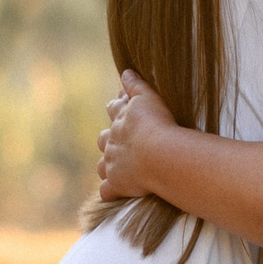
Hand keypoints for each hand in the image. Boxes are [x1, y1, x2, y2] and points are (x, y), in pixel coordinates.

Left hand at [96, 70, 179, 201]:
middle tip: (117, 140)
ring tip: (114, 167)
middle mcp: (113, 142)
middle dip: (108, 138)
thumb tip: (125, 71)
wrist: (160, 155)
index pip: (114, 109)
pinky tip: (114, 192)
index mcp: (121, 120)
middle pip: (104, 138)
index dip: (117, 107)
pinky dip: (110, 191)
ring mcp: (113, 164)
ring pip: (102, 165)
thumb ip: (135, 85)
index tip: (120, 106)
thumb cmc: (158, 124)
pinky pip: (108, 191)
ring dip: (107, 165)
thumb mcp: (148, 98)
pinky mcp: (117, 184)